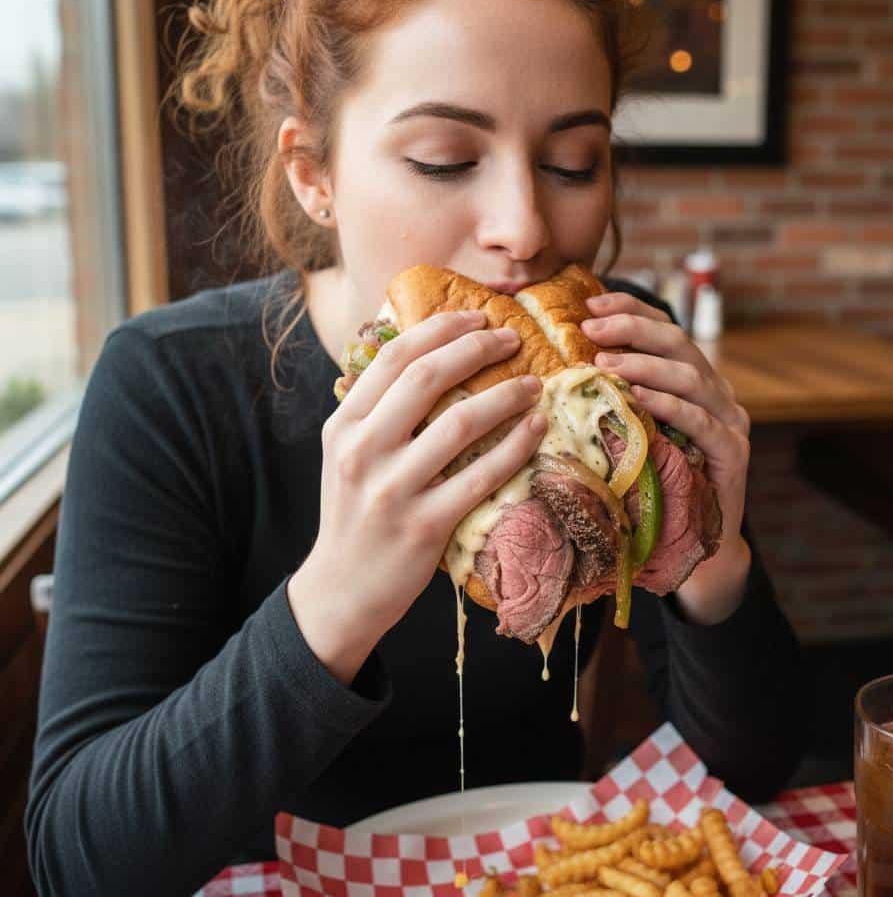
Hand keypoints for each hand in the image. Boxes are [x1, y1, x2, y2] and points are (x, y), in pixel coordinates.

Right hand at [288, 310, 547, 682]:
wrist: (341, 590)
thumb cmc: (353, 512)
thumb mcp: (347, 453)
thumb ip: (377, 410)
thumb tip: (428, 355)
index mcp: (343, 424)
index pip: (394, 356)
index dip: (441, 328)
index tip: (477, 317)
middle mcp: (362, 450)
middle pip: (427, 377)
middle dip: (477, 348)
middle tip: (513, 339)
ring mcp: (392, 489)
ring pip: (459, 423)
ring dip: (504, 396)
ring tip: (533, 384)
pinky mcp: (425, 526)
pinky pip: (481, 476)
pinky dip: (515, 448)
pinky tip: (535, 429)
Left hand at [581, 291, 751, 622]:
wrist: (694, 547)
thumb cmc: (652, 487)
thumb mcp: (630, 434)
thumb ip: (614, 400)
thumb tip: (558, 366)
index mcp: (693, 381)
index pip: (665, 330)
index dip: (630, 311)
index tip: (590, 304)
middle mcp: (717, 394)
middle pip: (678, 344)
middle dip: (632, 330)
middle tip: (590, 329)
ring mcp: (729, 422)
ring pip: (691, 378)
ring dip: (645, 366)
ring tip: (605, 365)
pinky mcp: (732, 454)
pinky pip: (702, 422)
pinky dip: (670, 406)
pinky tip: (639, 399)